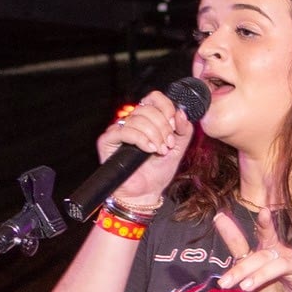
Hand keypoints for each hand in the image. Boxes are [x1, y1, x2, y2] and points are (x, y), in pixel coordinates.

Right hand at [96, 89, 198, 216]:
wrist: (146, 193)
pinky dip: (140, 139)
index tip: (174, 125)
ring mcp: (119, 130)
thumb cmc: (158, 172)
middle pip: (147, 108)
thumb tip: (181, 112)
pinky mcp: (107, 141)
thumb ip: (184, 129)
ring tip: (159, 151)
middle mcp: (132, 122)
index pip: (154, 98)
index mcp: (148, 119)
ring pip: (137, 119)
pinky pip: (124, 131)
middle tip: (167, 144)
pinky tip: (149, 150)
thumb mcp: (178, 148)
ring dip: (154, 135)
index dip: (166, 107)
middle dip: (162, 127)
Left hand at [210, 212, 291, 291]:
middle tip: (224, 282)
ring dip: (262, 274)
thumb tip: (219, 216)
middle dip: (243, 268)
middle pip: (264, 255)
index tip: (262, 212)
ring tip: (245, 287)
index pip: (265, 234)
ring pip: (280, 266)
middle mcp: (284, 255)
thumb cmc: (270, 288)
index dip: (264, 224)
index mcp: (270, 249)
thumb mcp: (247, 270)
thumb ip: (236, 245)